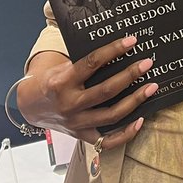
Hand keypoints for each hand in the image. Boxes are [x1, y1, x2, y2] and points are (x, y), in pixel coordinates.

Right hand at [17, 35, 157, 149]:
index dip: (113, 50)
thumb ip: (84, 64)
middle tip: (147, 64)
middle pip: (106, 90)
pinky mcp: (82, 136)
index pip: (92, 63)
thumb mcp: (61, 68)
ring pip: (112, 115)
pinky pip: (108, 140)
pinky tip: (141, 120)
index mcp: (62, 82)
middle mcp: (69, 104)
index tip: (131, 41)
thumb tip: (117, 51)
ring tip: (151, 87)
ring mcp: (77, 123)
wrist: (31, 106)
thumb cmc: (51, 82)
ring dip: (135, 101)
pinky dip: (126, 133)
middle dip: (130, 75)